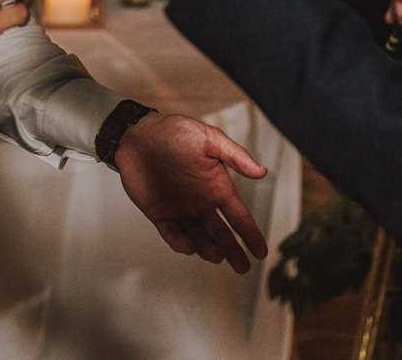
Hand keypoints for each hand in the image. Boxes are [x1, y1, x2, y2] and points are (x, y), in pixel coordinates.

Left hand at [113, 112, 269, 272]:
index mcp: (217, 186)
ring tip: (216, 256)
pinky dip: (180, 243)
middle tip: (243, 268)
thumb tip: (262, 171)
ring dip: (208, 248)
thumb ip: (234, 156)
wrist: (139, 135)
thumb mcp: (209, 139)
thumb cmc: (175, 132)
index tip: (261, 252)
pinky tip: (189, 247)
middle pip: (221, 233)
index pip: (238, 215)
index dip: (250, 234)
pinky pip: (172, 234)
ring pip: (198, 237)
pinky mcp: (160, 214)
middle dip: (233, 251)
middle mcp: (202, 202)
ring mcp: (181, 210)